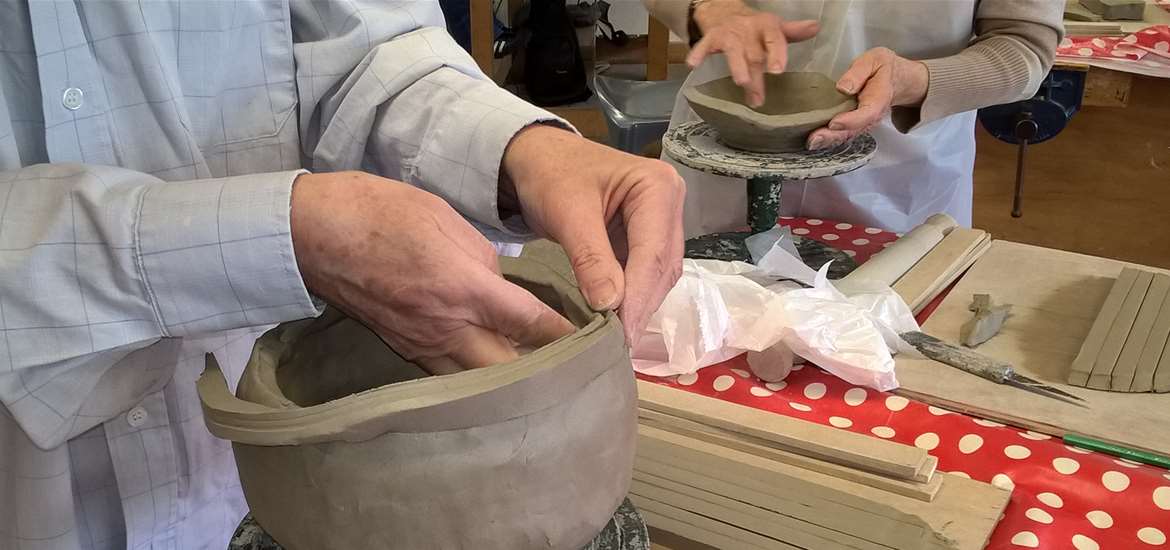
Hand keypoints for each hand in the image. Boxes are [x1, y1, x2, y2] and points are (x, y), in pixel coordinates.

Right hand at [290, 171, 574, 374]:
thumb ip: (486, 263)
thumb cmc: (384, 212)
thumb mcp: (448, 221)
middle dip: (542, 375)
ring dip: (509, 383)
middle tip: (572, 371)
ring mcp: (423, 345)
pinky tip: (492, 372)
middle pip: (508, 372)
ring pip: (477, 383)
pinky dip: (475, 378)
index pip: (531, 324)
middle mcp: (447, 326)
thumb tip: (505, 290)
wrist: (319, 232)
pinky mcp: (404, 350)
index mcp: (464, 287)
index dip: (567, 337)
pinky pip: (449, 376)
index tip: (597, 344)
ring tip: (540, 381)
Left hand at [501, 126, 684, 345]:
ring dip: (638, 306)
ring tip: (617, 339)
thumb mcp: (567, 213)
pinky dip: (631, 298)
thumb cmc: (550, 174)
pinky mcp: (646, 240)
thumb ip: (590, 258)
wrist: (537, 158)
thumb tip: (610, 307)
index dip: (639, 296)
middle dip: (640, 305)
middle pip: (662, 266)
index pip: (654, 252)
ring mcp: (661, 223)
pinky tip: (616, 321)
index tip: (622, 334)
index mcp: (658, 187)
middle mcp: (670, 204)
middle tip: (619, 345)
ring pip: (658, 275)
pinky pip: (645, 274)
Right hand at [688, 0, 818, 106]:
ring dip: (737, 67)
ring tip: (741, 83)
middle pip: (754, 54)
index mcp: (767, 27)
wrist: (724, 11)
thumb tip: (816, 28)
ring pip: (733, 52)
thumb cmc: (753, 27)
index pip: (775, 39)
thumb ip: (792, 33)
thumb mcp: (774, 28)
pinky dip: (698, 54)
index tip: (777, 70)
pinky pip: (704, 46)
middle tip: (759, 99)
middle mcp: (748, 29)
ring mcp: (729, 34)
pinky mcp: (711, 38)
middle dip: (757, 77)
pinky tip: (693, 65)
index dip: (776, 54)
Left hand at [807, 47, 928, 149]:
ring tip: (811, 143)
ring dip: (828, 141)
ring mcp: (863, 123)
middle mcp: (872, 116)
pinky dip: (828, 139)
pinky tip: (814, 141)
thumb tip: (842, 88)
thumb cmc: (882, 68)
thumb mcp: (874, 60)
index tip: (833, 123)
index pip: (866, 114)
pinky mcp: (855, 125)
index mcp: (878, 98)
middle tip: (813, 140)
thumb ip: (859, 72)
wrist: (896, 80)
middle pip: (854, 130)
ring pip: (847, 136)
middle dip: (833, 136)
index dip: (850, 120)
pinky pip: (843, 134)